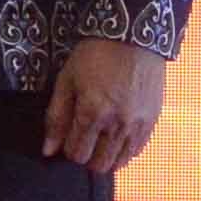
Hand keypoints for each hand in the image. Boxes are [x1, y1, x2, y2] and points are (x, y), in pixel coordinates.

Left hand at [43, 39, 168, 177]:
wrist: (133, 36)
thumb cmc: (95, 55)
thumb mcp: (67, 80)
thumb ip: (56, 117)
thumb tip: (48, 150)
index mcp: (92, 113)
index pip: (77, 154)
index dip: (68, 149)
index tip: (69, 137)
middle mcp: (117, 125)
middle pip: (98, 164)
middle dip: (86, 157)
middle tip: (84, 139)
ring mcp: (138, 125)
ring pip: (119, 162)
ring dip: (106, 157)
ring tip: (100, 140)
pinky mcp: (152, 121)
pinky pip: (137, 151)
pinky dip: (124, 151)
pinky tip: (117, 137)